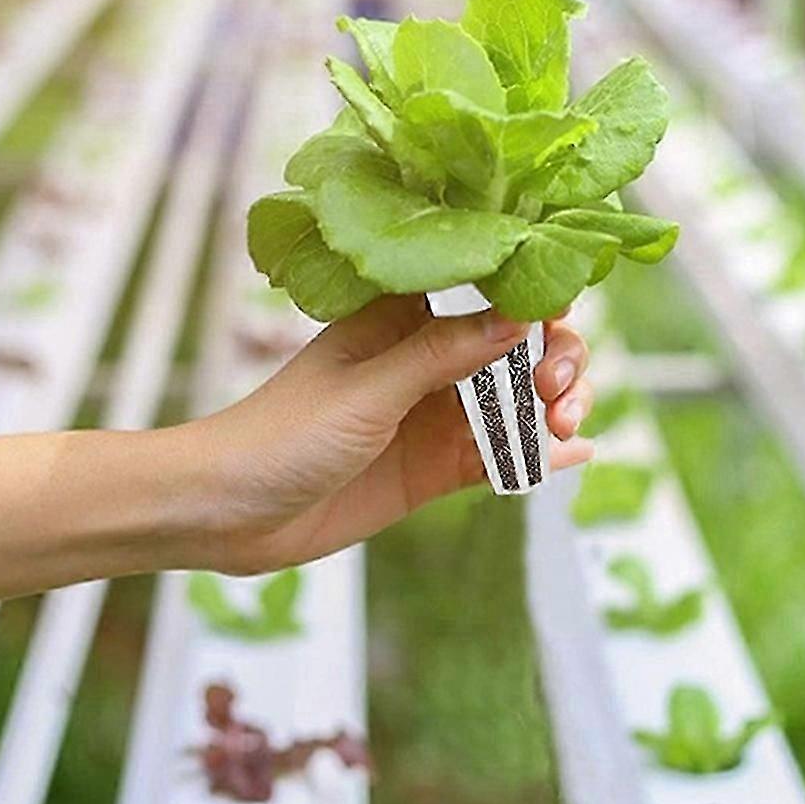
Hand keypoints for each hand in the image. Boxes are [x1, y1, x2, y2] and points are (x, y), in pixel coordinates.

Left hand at [173, 295, 593, 575]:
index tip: (560, 312)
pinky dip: (538, 455)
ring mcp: (434, 418)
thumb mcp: (368, 390)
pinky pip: (499, 457)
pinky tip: (573, 454)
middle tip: (555, 389)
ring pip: (516, 402)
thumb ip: (442, 355)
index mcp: (402, 320)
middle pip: (515, 347)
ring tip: (564, 426)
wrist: (231, 514)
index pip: (484, 289)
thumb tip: (519, 316)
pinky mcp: (435, 469)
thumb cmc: (282, 435)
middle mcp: (426, 363)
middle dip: (553, 359)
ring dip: (553, 408)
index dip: (532, 294)